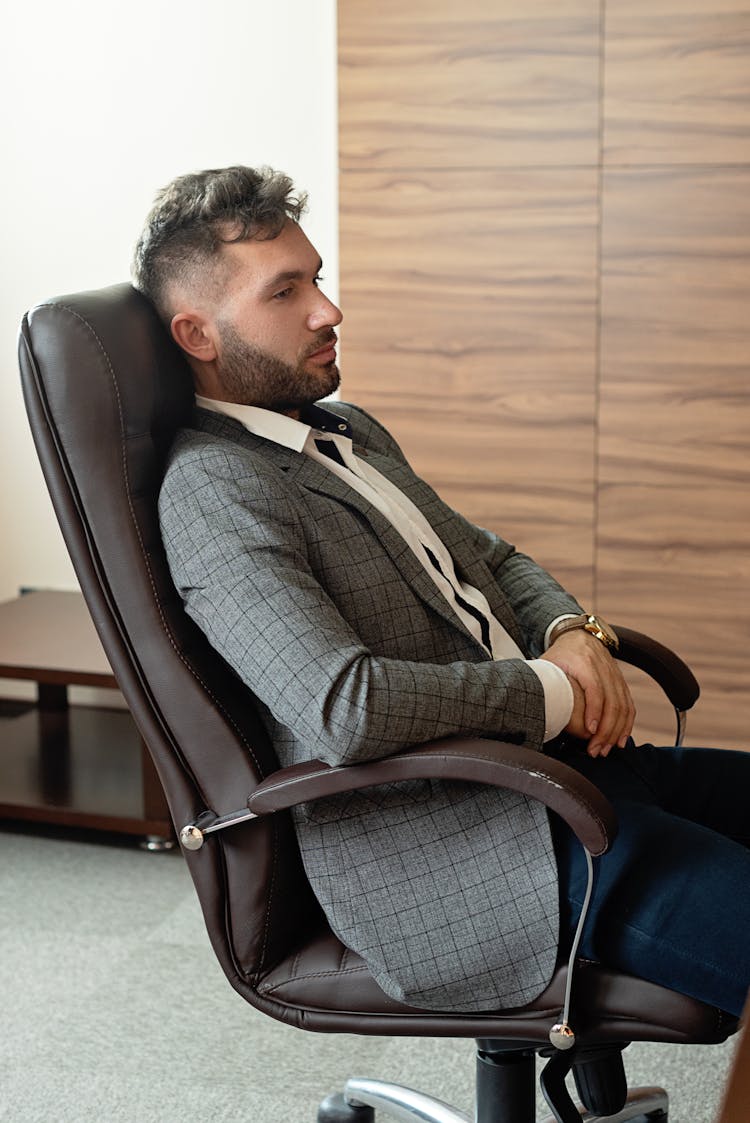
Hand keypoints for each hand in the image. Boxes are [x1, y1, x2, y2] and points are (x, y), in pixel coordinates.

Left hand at [540, 629, 635, 756]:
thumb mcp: (547, 664)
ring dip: (616, 731)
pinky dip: (626, 723)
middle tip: (595, 750)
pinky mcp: (621, 681)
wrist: (578, 635)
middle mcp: (603, 667)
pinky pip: (628, 704)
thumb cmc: (558, 655)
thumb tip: (530, 707)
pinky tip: (620, 739)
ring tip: (606, 749)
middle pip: (612, 701)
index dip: (594, 710)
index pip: (594, 688)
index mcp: (583, 661)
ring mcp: (615, 674)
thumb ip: (541, 683)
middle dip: (606, 730)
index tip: (590, 731)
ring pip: (623, 705)